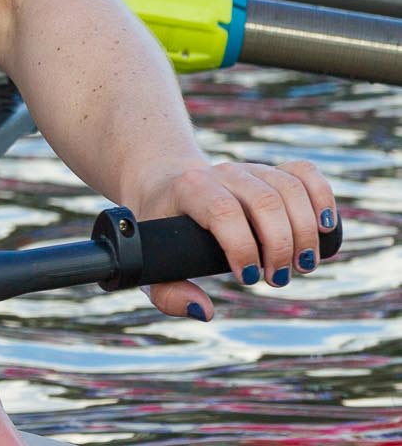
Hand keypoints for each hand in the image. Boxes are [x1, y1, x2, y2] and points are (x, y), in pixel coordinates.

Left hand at [131, 159, 338, 319]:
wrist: (167, 186)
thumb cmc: (162, 230)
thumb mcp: (153, 261)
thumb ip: (168, 294)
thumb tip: (204, 310)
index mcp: (190, 189)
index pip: (223, 210)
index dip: (242, 247)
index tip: (248, 278)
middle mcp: (222, 173)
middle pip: (265, 201)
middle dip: (280, 247)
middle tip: (278, 279)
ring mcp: (250, 169)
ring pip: (290, 189)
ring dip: (305, 233)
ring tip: (302, 266)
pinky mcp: (272, 171)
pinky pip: (305, 173)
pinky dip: (323, 198)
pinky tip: (325, 229)